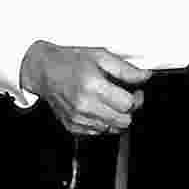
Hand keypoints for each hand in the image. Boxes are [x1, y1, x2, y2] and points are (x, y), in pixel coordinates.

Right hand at [19, 40, 152, 135]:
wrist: (43, 70)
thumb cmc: (69, 61)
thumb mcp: (100, 56)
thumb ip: (125, 68)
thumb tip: (144, 76)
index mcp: (92, 85)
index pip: (128, 104)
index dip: (137, 98)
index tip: (135, 92)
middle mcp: (85, 104)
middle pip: (123, 121)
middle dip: (128, 110)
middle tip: (124, 97)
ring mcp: (78, 118)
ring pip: (113, 129)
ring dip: (116, 117)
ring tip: (108, 101)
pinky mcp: (73, 126)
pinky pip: (99, 132)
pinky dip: (102, 122)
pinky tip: (97, 107)